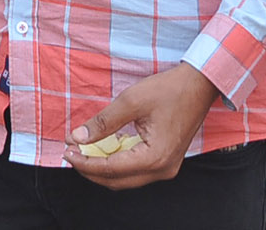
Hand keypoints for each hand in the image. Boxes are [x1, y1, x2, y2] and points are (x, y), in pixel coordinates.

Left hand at [63, 62, 219, 188]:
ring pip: (126, 179)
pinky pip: (136, 170)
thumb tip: (77, 137)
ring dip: (102, 168)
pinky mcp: (166, 161)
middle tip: (70, 153)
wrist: (199, 85)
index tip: (66, 151)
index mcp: (155, 157)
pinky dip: (116, 163)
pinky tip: (102, 148)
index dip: (85, 162)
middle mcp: (162, 169)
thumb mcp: (131, 101)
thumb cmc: (168, 90)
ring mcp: (166, 168)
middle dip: (90, 169)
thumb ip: (102, 122)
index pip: (111, 169)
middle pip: (117, 181)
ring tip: (83, 150)